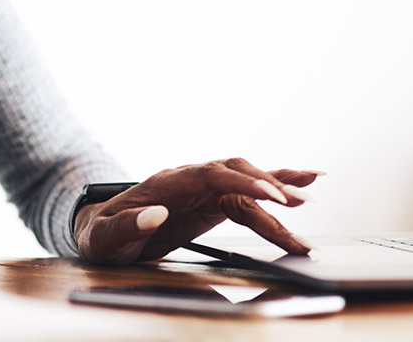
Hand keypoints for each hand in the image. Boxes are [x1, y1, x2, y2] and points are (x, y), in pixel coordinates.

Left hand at [73, 158, 320, 263]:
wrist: (101, 229)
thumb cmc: (101, 234)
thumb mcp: (103, 238)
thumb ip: (127, 226)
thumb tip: (154, 214)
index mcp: (166, 183)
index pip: (210, 175)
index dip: (241, 183)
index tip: (269, 196)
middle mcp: (190, 179)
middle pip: (236, 175)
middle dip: (268, 188)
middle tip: (298, 206)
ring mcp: (203, 187)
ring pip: (248, 181)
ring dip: (280, 188)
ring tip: (311, 196)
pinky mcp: (213, 200)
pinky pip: (248, 191)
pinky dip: (278, 186)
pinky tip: (305, 185)